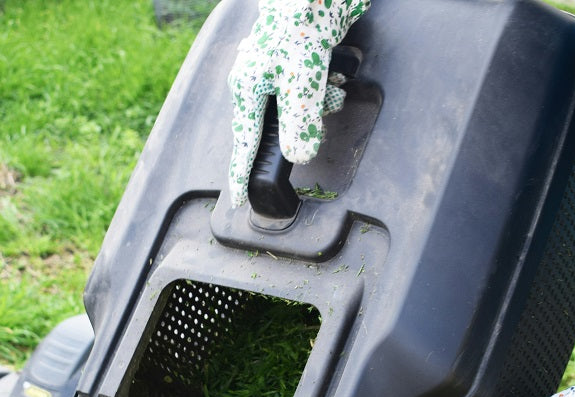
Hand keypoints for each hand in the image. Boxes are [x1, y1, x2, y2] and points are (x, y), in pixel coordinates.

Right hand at [227, 0, 369, 206]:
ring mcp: (273, 70)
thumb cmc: (300, 21)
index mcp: (247, 86)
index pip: (245, 141)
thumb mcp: (304, 76)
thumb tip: (299, 153)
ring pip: (297, 107)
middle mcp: (255, 80)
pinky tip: (333, 74)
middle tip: (323, 107)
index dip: (243, 172)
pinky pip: (307, 89)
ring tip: (332, 85)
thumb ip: (301, 118)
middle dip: (304, 123)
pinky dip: (322, 88)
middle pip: (278, 124)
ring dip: (319, 103)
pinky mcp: (293, 61)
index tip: (241, 197)